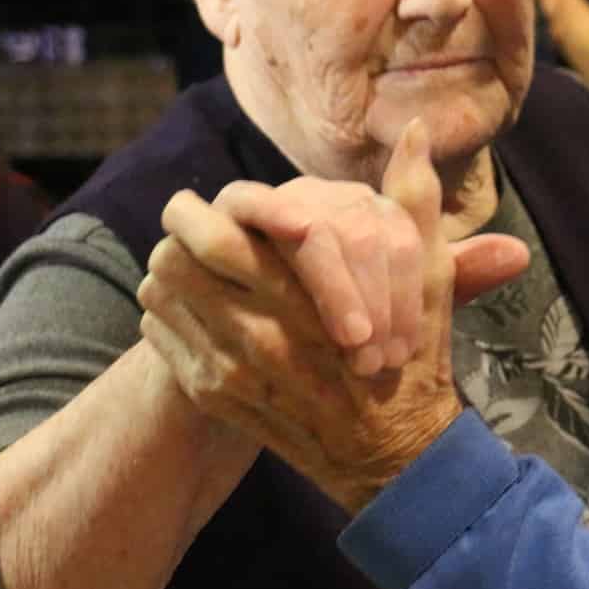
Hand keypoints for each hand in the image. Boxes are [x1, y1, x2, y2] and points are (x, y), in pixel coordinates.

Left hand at [138, 120, 526, 511]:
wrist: (394, 457)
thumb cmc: (412, 359)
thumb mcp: (428, 277)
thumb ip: (416, 198)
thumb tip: (416, 131)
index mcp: (300, 294)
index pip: (211, 232)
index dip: (197, 209)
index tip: (208, 204)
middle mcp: (256, 332)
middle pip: (174, 258)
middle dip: (179, 234)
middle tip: (192, 226)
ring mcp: (230, 369)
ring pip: (160, 295)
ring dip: (172, 275)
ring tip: (193, 266)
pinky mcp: (216, 397)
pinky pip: (161, 340)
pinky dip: (169, 317)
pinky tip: (197, 311)